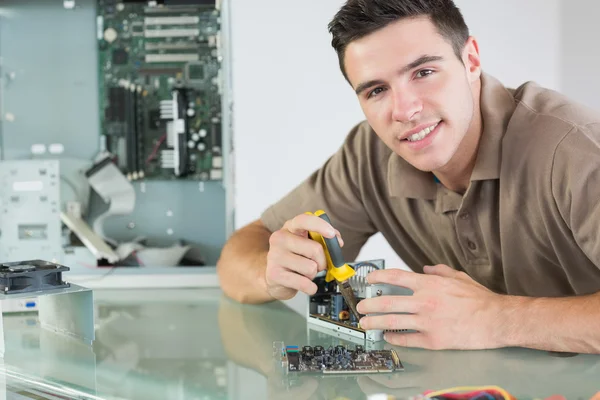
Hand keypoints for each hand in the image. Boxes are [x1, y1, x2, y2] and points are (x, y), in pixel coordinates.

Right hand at [265, 213, 342, 299]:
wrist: (274, 278)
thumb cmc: (295, 258)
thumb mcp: (307, 243)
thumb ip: (324, 239)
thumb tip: (338, 242)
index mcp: (290, 227)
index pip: (304, 220)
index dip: (320, 225)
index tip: (331, 234)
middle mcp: (280, 238)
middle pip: (315, 249)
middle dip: (322, 261)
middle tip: (316, 264)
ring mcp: (275, 256)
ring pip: (311, 268)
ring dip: (313, 274)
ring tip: (304, 273)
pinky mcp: (274, 274)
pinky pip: (304, 283)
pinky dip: (310, 287)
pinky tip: (304, 284)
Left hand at [357, 264, 506, 349]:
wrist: (496, 320)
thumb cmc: (480, 299)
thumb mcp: (458, 277)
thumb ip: (439, 271)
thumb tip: (425, 269)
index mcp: (429, 285)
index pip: (395, 277)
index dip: (378, 277)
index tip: (369, 280)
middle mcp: (424, 302)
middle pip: (387, 302)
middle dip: (369, 304)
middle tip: (360, 306)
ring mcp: (427, 322)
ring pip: (392, 322)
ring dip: (375, 323)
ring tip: (365, 323)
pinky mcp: (433, 340)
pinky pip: (407, 339)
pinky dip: (394, 338)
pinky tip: (388, 336)